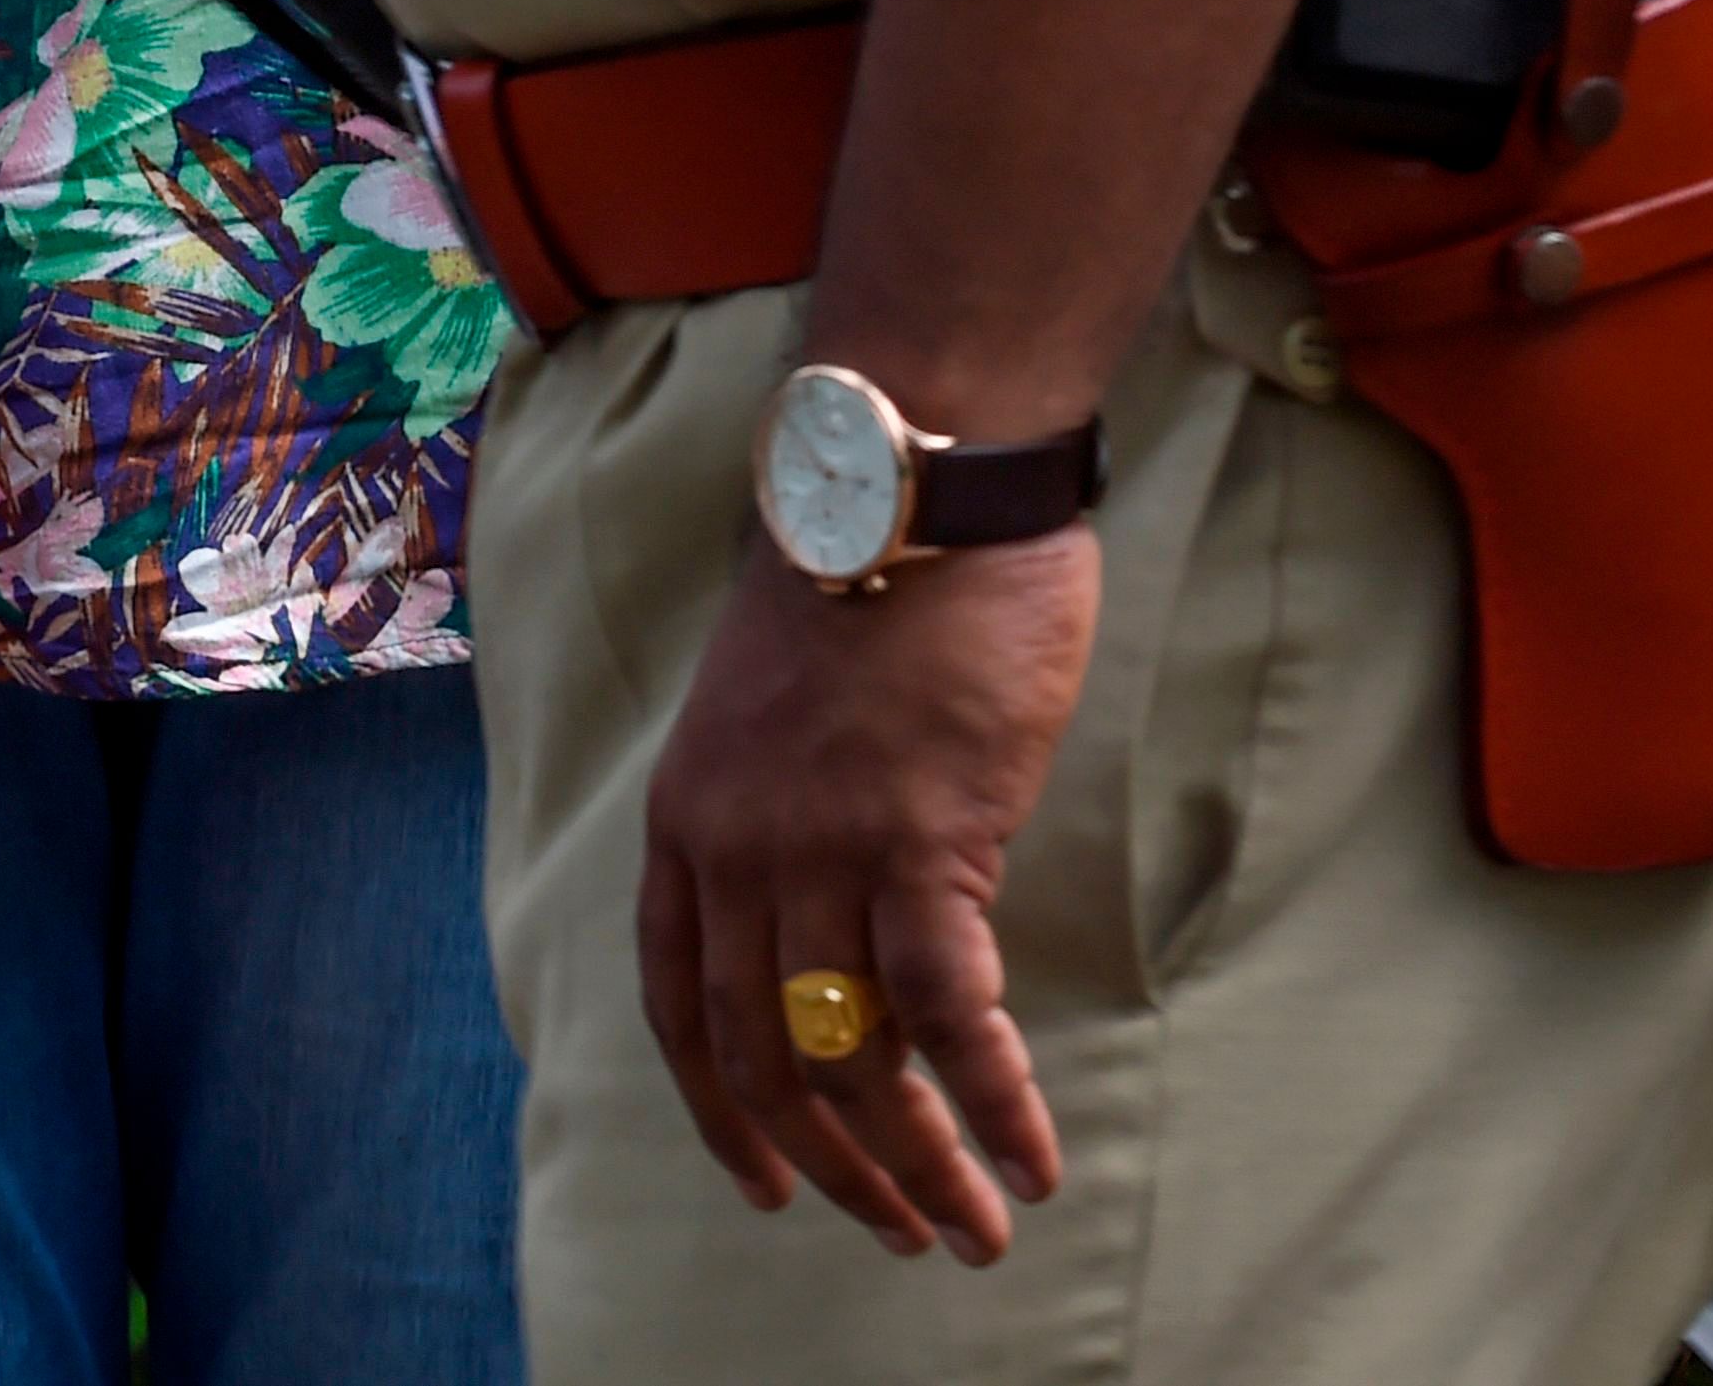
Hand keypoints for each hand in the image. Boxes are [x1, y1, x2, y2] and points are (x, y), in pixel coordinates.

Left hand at [635, 523, 1097, 1264]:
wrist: (914, 481)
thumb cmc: (870, 579)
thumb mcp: (780, 711)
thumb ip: (790, 817)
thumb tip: (857, 920)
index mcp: (688, 819)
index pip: (680, 1005)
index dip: (720, 1110)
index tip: (767, 1185)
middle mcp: (735, 848)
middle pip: (763, 1055)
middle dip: (833, 1165)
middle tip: (899, 1231)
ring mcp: (821, 849)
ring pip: (855, 1056)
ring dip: (921, 1164)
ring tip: (976, 1231)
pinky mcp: (922, 841)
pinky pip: (953, 1014)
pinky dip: (994, 1104)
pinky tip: (1032, 1159)